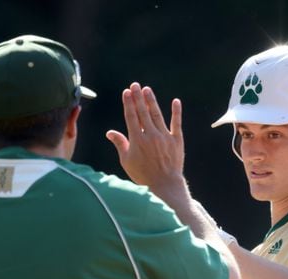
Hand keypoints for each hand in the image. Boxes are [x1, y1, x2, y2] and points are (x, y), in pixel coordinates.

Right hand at [106, 83, 185, 197]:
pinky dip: (176, 112)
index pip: (131, 117)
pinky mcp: (177, 140)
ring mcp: (164, 137)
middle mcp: (150, 135)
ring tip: (147, 90)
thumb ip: (120, 144)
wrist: (164, 185)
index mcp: (137, 140)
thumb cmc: (143, 175)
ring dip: (151, 101)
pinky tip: (175, 101)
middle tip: (135, 85)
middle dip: (138, 97)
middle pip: (143, 112)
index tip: (126, 92)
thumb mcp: (127, 161)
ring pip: (157, 115)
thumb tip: (110, 132)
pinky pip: (176, 123)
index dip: (128, 103)